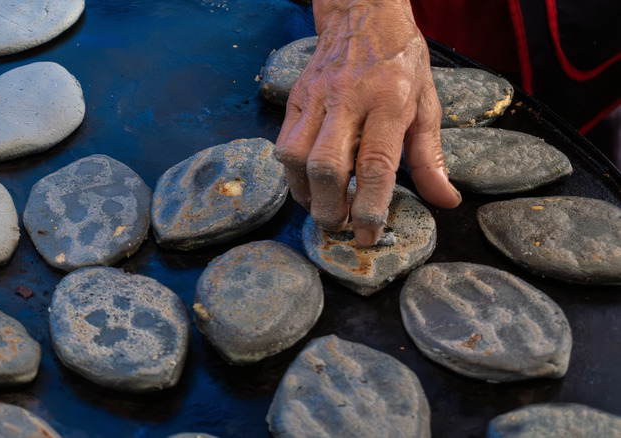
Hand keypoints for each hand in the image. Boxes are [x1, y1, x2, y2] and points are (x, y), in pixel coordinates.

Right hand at [275, 0, 460, 245]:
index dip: (370, 208)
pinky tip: (308, 186)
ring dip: (306, 194)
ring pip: (296, 157)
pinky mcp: (296, 97)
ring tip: (322, 209)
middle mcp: (349, 99)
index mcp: (389, 101)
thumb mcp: (428, 103)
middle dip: (331, 208)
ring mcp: (317, 97)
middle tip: (340, 228)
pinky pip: (283, 144)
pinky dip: (292, 175)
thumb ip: (431, 157)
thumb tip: (445, 201)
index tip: (369, 236)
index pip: (375, 164)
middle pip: (327, 165)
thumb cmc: (400, 62)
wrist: (363, 15)